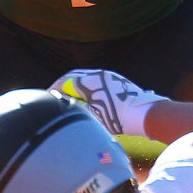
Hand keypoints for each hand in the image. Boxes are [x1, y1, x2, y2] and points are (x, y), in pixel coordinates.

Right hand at [50, 69, 166, 135]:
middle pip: (74, 76)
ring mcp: (109, 76)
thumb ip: (76, 107)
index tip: (48, 97)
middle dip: (63, 85)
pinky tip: (87, 96)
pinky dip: (87, 86)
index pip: (65, 82)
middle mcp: (98, 74)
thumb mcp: (92, 115)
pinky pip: (96, 79)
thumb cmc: (117, 117)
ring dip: (75, 85)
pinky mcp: (117, 80)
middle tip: (56, 95)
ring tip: (70, 97)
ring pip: (86, 76)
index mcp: (89, 81)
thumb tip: (65, 104)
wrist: (144, 113)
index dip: (54, 90)